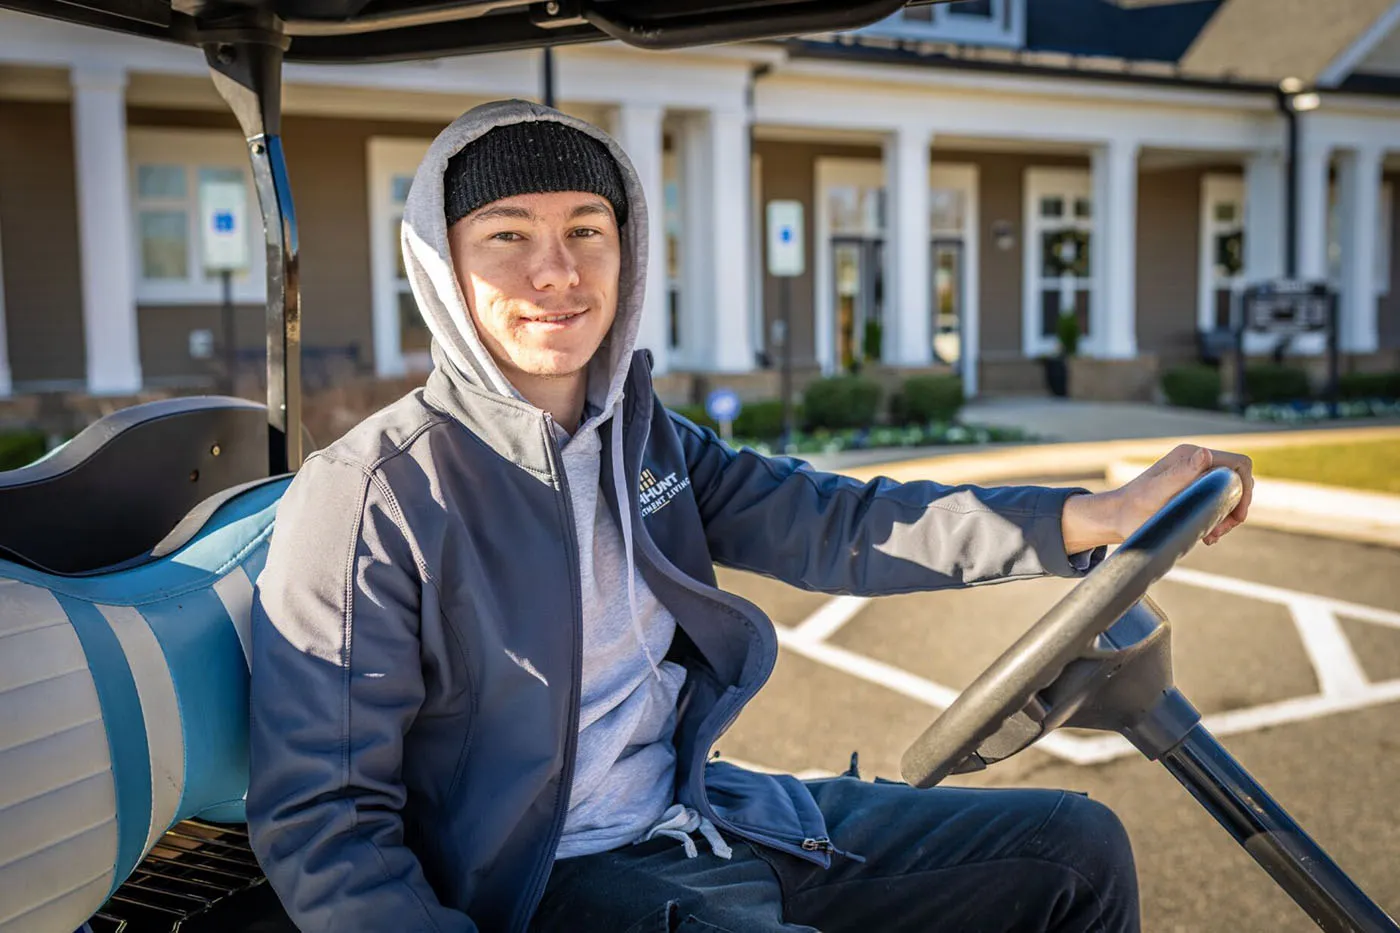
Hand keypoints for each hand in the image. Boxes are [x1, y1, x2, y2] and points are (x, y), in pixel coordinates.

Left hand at [1062, 444, 1253, 553]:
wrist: (1115, 519)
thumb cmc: (1133, 508)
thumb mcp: (1157, 492)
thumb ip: (1181, 474)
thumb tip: (1204, 453)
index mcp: (1190, 456)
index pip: (1238, 464)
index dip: (1246, 488)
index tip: (1239, 515)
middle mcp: (1195, 462)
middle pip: (1237, 481)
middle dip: (1236, 507)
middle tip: (1220, 531)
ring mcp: (1194, 476)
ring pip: (1229, 495)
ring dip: (1227, 517)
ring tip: (1212, 536)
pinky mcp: (1192, 491)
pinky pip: (1218, 503)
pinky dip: (1218, 520)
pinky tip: (1208, 536)